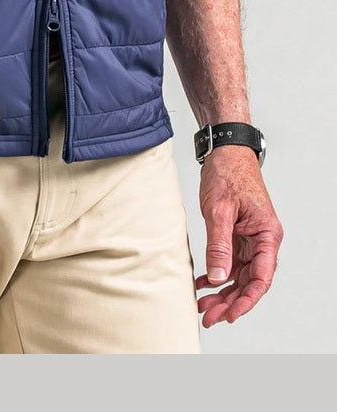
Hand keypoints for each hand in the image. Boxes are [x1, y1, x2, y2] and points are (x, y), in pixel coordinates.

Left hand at [196, 145, 283, 326]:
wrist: (225, 152)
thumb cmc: (228, 173)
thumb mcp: (219, 211)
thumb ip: (219, 245)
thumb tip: (217, 278)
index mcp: (267, 235)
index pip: (261, 278)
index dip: (246, 301)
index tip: (229, 316)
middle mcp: (262, 240)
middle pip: (250, 281)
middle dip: (230, 302)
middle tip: (208, 316)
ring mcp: (250, 238)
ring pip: (238, 275)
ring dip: (221, 292)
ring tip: (202, 305)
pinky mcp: (237, 234)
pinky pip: (229, 262)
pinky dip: (216, 274)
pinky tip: (201, 285)